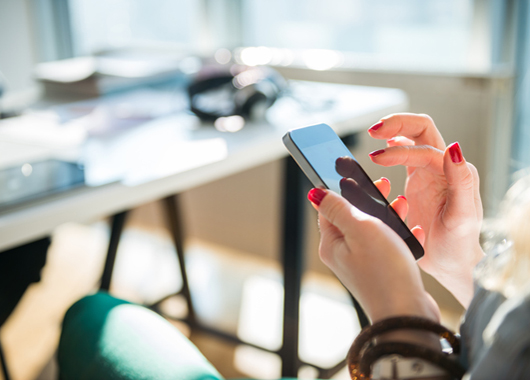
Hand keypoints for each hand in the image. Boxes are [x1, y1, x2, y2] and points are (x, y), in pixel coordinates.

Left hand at [308, 187, 439, 323]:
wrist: (408, 315)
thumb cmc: (384, 271)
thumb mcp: (359, 229)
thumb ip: (338, 209)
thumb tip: (314, 193)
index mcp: (332, 244)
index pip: (329, 209)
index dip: (342, 189)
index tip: (356, 175)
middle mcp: (345, 255)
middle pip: (352, 217)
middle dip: (369, 199)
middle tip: (384, 185)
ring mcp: (364, 265)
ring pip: (374, 230)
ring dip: (388, 215)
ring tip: (403, 204)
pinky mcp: (383, 273)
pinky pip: (390, 246)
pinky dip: (402, 235)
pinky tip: (415, 231)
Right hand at [367, 113, 483, 306]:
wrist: (452, 263)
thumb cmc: (459, 244)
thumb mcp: (463, 217)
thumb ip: (461, 181)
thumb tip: (454, 148)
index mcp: (453, 172)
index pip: (423, 148)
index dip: (398, 151)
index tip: (376, 160)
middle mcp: (442, 168)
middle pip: (420, 130)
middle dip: (397, 124)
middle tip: (374, 130)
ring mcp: (429, 174)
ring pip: (412, 138)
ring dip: (393, 131)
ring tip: (374, 135)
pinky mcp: (417, 182)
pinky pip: (405, 155)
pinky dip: (391, 146)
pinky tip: (380, 151)